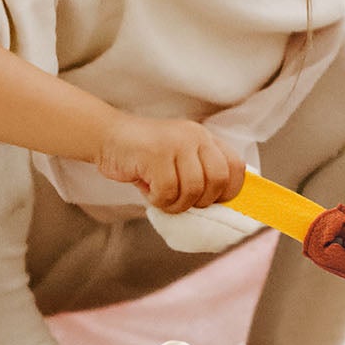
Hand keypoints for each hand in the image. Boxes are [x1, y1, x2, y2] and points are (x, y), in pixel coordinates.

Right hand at [95, 114, 245, 213]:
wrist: (107, 136)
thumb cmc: (144, 157)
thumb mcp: (179, 160)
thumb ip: (199, 174)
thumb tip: (218, 207)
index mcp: (205, 139)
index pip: (236, 166)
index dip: (229, 191)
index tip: (211, 202)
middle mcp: (196, 137)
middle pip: (218, 180)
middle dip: (202, 201)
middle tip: (181, 201)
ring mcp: (177, 143)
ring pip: (193, 189)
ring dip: (176, 204)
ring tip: (161, 197)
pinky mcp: (156, 153)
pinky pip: (168, 191)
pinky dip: (158, 200)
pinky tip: (148, 192)